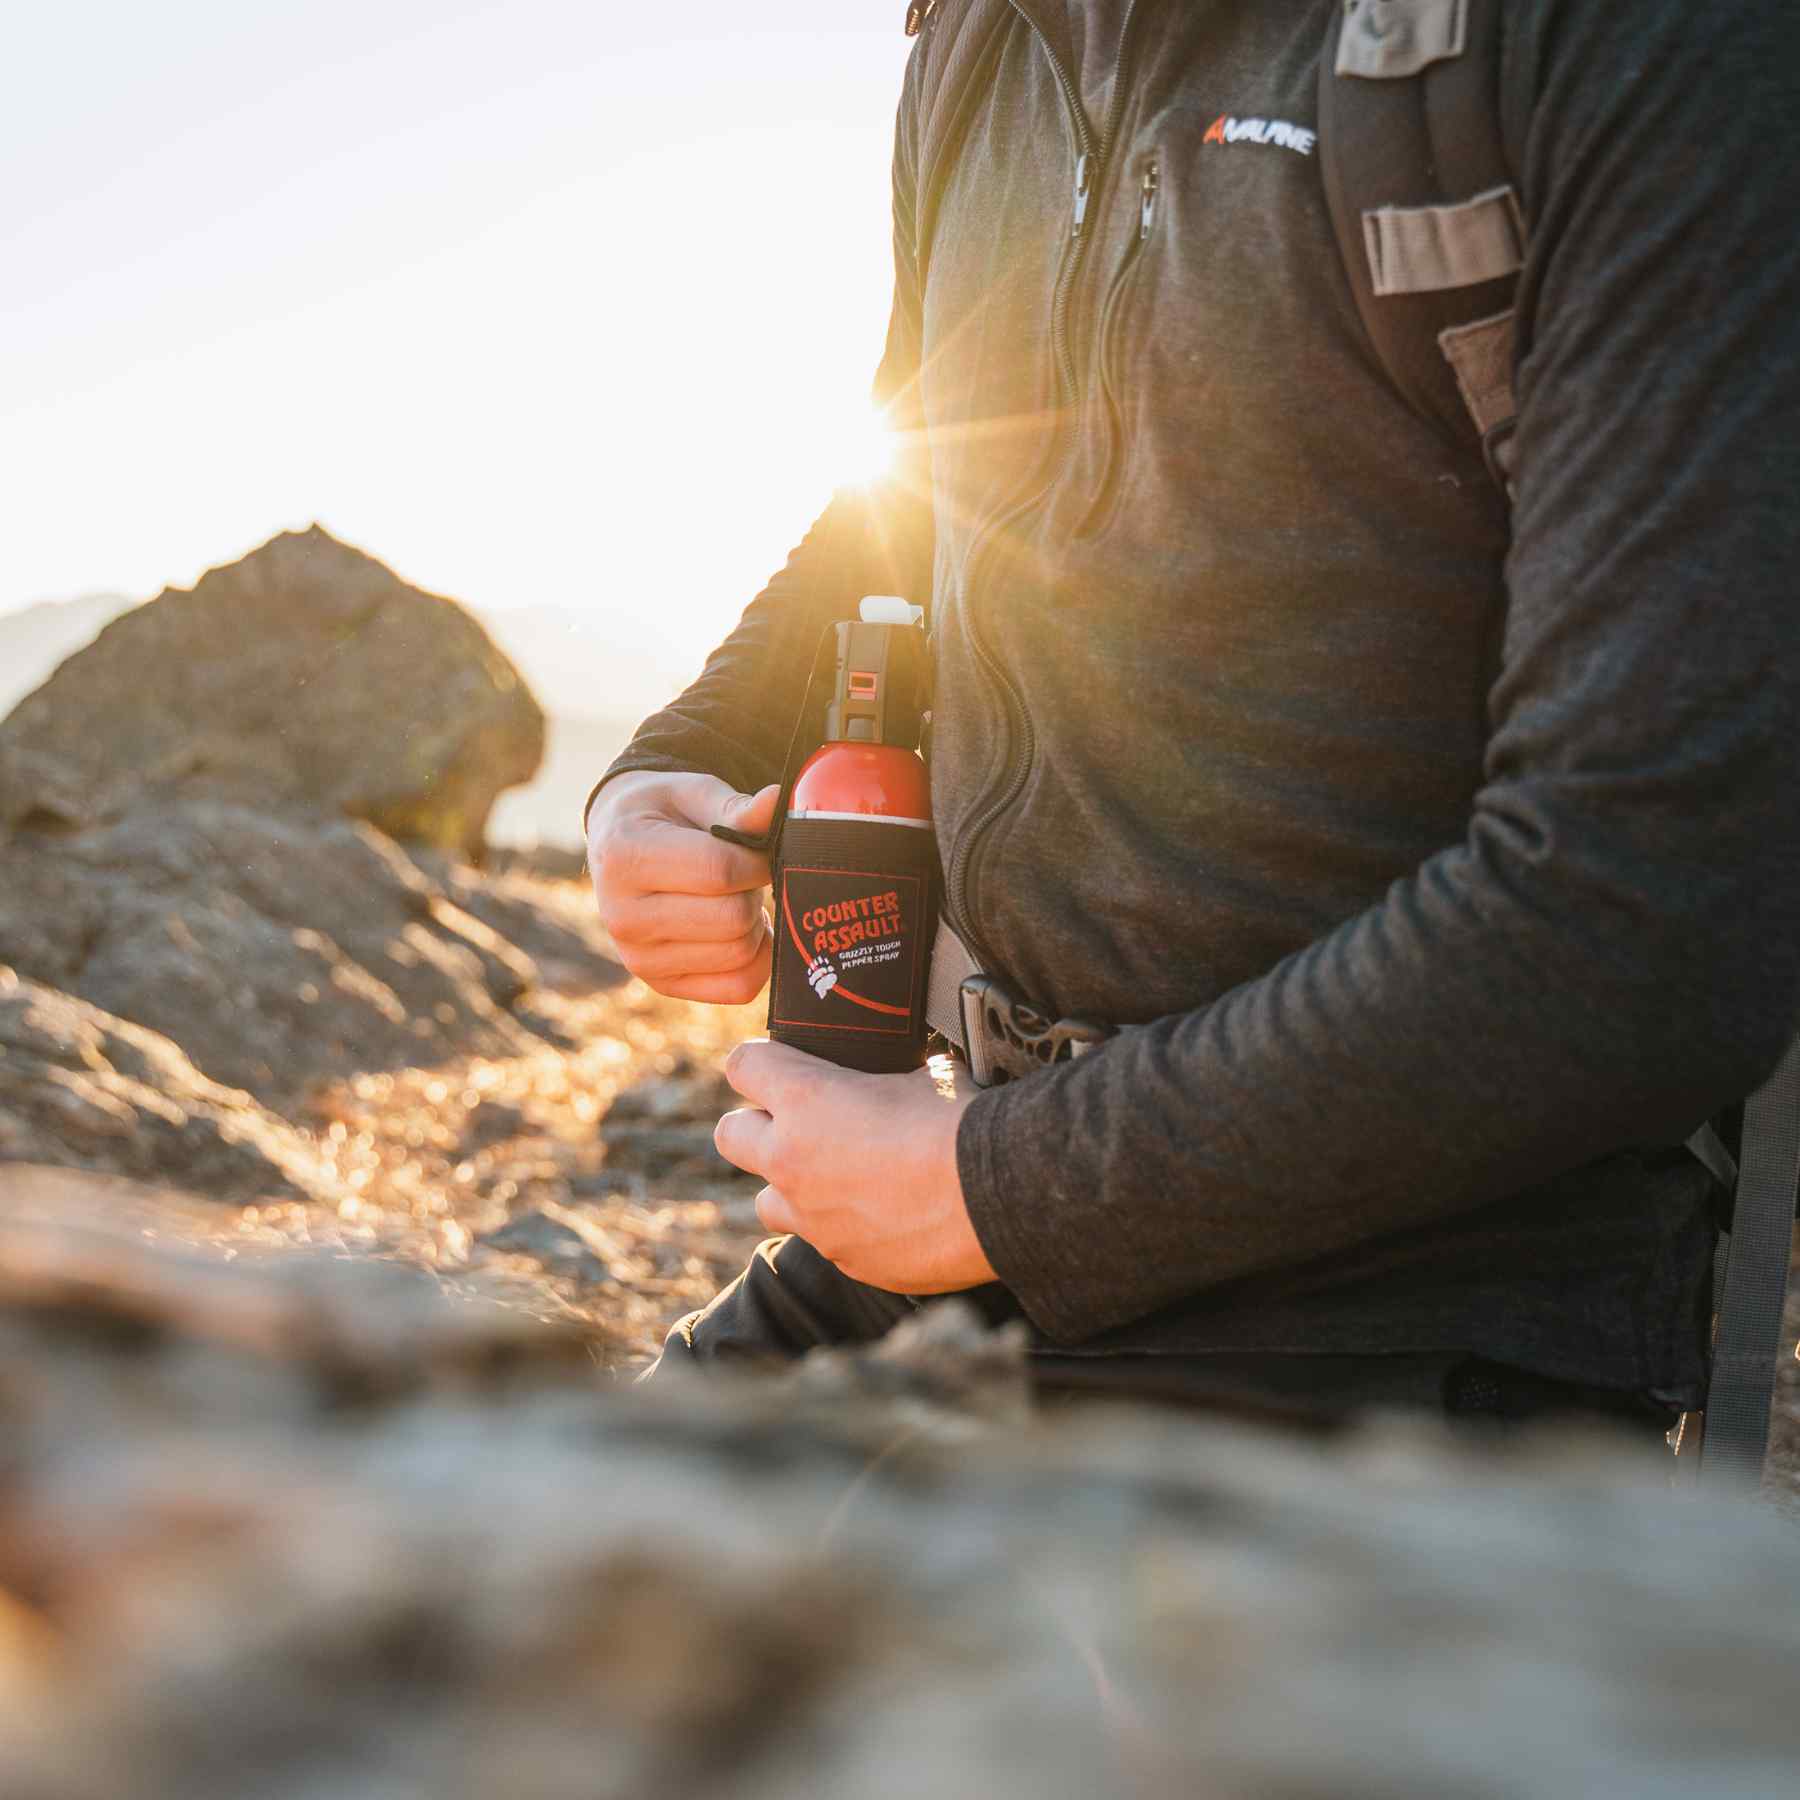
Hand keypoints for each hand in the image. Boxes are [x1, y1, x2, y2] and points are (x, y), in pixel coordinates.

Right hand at [586, 771, 777, 1003]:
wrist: (620, 848)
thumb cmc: (662, 815)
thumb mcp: (691, 794)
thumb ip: (736, 808)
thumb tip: (778, 801)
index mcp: (625, 858)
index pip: (719, 870)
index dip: (757, 859)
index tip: (758, 848)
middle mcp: (622, 917)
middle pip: (733, 918)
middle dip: (753, 891)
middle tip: (743, 874)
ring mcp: (639, 959)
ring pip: (740, 953)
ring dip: (754, 922)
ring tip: (733, 897)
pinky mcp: (662, 984)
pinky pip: (739, 986)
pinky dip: (757, 958)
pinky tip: (739, 929)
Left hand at [714, 1039, 996, 1293]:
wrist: (1000, 1195)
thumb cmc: (962, 1123)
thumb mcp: (925, 1074)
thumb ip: (890, 1077)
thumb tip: (903, 1077)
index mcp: (806, 1098)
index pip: (742, 1066)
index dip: (760, 1062)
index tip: (779, 1064)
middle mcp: (791, 1159)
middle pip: (730, 1135)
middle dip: (756, 1126)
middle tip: (795, 1124)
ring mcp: (813, 1218)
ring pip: (766, 1201)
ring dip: (791, 1186)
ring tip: (835, 1178)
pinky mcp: (843, 1259)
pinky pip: (823, 1241)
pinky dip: (842, 1227)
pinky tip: (884, 1215)